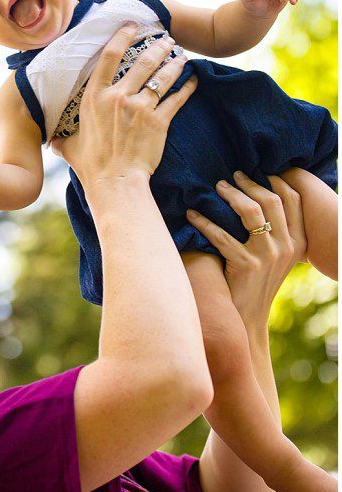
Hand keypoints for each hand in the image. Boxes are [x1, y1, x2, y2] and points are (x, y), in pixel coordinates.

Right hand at [51, 25, 196, 190]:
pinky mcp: (159, 122)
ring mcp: (141, 108)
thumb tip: (50, 140)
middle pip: (143, 62)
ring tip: (181, 55)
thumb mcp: (69, 147)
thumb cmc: (91, 166)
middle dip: (157, 47)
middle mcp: (118, 97)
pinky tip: (193, 80)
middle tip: (167, 39)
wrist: (115, 182)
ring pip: (163, 77)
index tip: (132, 26)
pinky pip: (177, 99)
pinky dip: (187, 88)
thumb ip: (61, 138)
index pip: (109, 57)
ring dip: (174, 63)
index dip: (122, 36)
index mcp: (95, 97)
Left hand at [186, 171, 306, 330]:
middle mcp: (288, 247)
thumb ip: (275, 231)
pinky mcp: (247, 266)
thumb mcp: (276, 256)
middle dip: (249, 183)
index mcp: (299, 243)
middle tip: (231, 177)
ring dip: (230, 195)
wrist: (246, 319)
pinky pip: (222, 235)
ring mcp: (268, 257)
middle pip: (271, 200)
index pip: (293, 200)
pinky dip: (204, 221)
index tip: (257, 171)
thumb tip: (258, 195)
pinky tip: (192, 214)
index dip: (275, 180)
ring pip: (251, 211)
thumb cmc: (256, 282)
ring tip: (216, 188)